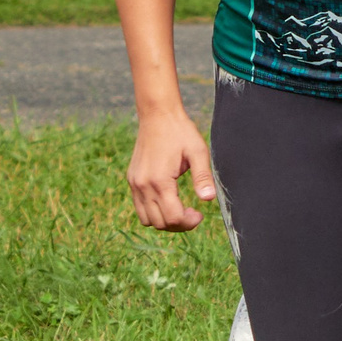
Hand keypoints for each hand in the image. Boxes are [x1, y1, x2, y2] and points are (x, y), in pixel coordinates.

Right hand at [127, 108, 215, 230]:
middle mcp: (143, 185)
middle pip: (160, 223)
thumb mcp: (198, 152)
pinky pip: (139, 208)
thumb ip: (203, 177)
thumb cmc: (180, 132)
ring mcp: (135, 184)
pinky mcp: (132, 181)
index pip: (173, 217)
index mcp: (160, 180)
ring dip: (165, 221)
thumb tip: (209, 199)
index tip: (200, 214)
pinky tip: (168, 201)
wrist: (157, 116)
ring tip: (180, 209)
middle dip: (179, 224)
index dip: (189, 222)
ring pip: (147, 220)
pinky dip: (154, 212)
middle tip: (193, 214)